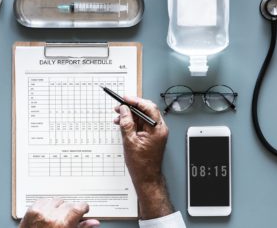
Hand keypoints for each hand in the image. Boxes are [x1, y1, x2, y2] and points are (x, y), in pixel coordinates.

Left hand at [19, 198, 99, 227]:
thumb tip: (94, 223)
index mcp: (64, 223)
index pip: (80, 206)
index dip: (83, 208)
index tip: (83, 211)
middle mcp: (52, 216)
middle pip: (69, 203)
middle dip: (70, 210)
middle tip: (67, 220)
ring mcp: (41, 212)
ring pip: (57, 200)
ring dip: (58, 207)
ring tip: (55, 219)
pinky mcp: (32, 210)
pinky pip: (45, 200)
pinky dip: (47, 206)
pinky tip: (47, 216)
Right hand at [114, 96, 173, 218]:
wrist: (146, 177)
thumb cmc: (141, 164)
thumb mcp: (130, 141)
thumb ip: (126, 123)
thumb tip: (124, 110)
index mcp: (157, 129)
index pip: (149, 108)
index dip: (135, 101)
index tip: (125, 99)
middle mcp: (159, 129)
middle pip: (146, 110)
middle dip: (131, 107)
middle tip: (119, 107)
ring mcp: (155, 132)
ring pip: (142, 117)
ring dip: (130, 115)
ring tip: (118, 117)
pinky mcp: (151, 136)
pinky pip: (141, 124)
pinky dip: (132, 122)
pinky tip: (123, 124)